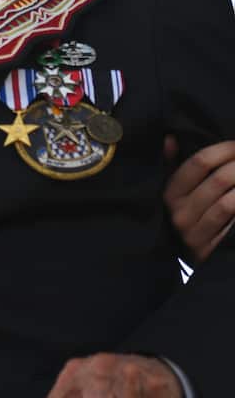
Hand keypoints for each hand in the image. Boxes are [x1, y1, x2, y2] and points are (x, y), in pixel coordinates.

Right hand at [163, 136, 234, 262]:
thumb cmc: (185, 217)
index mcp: (169, 194)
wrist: (189, 259)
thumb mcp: (173, 192)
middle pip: (219, 180)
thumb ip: (171, 165)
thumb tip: (170, 139)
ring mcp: (196, 233)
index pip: (198, 162)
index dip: (225, 150)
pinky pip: (234, 222)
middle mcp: (180, 213)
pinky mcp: (212, 248)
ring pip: (230, 201)